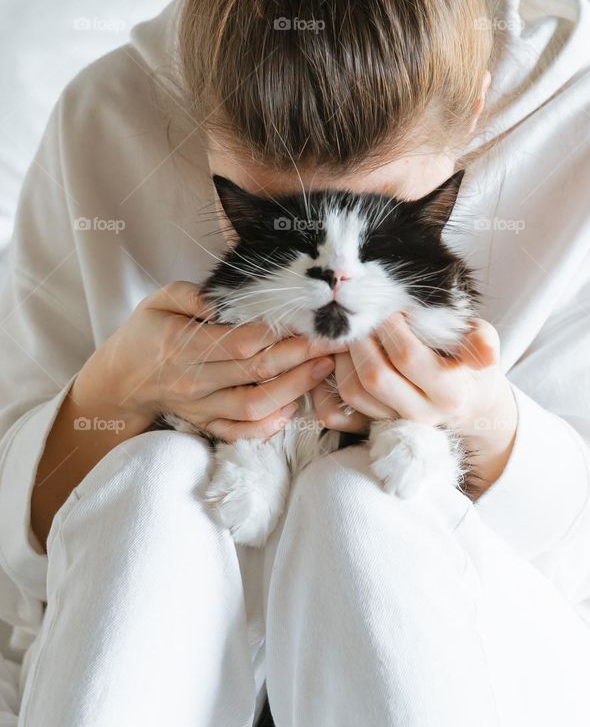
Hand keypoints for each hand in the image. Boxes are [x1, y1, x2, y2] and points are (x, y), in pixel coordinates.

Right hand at [72, 281, 342, 442]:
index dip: (278, 332)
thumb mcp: (158, 300)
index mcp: (182, 346)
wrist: (119, 380)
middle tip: (332, 342)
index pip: (240, 341)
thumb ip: (190, 294)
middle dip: (300, 356)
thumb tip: (219, 298)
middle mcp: (194, 381)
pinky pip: (241, 433)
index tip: (308, 319)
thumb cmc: (146, 332)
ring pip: (254, 406)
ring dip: (294, 389)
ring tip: (324, 369)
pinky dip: (270, 426)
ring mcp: (201, 408)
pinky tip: (294, 405)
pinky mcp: (206, 425)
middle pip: (256, 372)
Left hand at [311, 314, 517, 492]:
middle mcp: (422, 412)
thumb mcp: (485, 345)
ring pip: (354, 392)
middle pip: (375, 376)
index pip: (408, 357)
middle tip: (362, 317)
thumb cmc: (472, 363)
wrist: (470, 405)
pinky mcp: (377, 426)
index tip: (389, 308)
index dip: (391, 328)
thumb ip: (484, 341)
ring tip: (352, 332)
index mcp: (450, 392)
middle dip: (362, 340)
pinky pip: (342, 408)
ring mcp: (396, 422)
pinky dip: (333, 379)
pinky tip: (341, 355)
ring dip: (344, 357)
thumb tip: (486, 352)